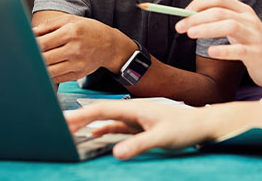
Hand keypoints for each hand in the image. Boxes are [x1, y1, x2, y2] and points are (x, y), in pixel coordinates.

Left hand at [32, 13, 136, 83]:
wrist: (109, 45)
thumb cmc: (89, 30)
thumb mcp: (72, 20)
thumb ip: (50, 25)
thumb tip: (32, 32)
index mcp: (71, 32)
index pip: (44, 42)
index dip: (31, 45)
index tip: (25, 45)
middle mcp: (74, 49)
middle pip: (44, 58)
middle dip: (33, 57)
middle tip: (25, 56)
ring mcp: (77, 63)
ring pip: (49, 71)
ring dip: (39, 68)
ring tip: (34, 63)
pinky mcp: (78, 74)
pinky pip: (57, 78)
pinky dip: (48, 75)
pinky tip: (44, 69)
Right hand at [65, 100, 216, 159]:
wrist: (203, 124)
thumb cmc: (186, 128)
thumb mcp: (162, 137)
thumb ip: (139, 144)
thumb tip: (117, 153)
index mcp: (134, 107)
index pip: (102, 109)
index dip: (82, 115)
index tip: (63, 119)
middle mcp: (132, 110)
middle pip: (100, 112)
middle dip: (80, 117)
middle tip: (58, 123)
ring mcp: (136, 118)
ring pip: (107, 119)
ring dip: (90, 124)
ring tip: (71, 128)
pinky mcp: (140, 125)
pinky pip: (117, 127)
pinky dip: (104, 130)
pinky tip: (95, 135)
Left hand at [176, 0, 261, 87]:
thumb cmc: (255, 44)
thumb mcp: (240, 22)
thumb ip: (223, 7)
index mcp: (243, 11)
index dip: (199, 2)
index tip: (184, 12)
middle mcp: (249, 20)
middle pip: (220, 11)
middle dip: (196, 17)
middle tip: (179, 26)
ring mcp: (254, 36)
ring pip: (229, 26)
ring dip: (207, 29)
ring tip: (190, 34)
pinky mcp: (257, 54)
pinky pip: (239, 50)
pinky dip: (224, 50)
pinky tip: (210, 51)